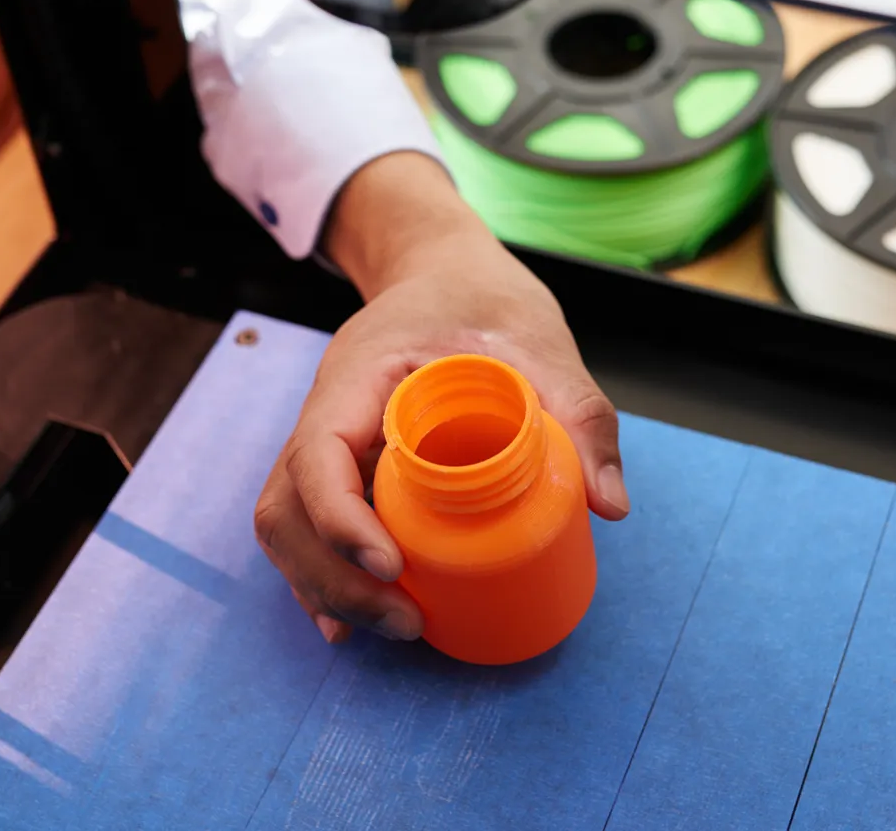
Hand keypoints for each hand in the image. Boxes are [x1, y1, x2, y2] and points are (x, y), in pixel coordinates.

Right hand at [253, 152, 629, 644]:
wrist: (445, 268)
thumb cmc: (483, 298)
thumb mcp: (540, 342)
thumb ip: (580, 415)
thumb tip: (608, 505)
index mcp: (358, 375)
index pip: (317, 454)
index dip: (340, 519)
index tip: (393, 565)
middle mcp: (325, 412)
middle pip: (288, 509)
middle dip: (334, 578)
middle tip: (407, 620)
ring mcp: (326, 440)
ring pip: (286, 524)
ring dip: (324, 586)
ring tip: (392, 626)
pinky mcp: (339, 464)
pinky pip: (307, 524)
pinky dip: (323, 575)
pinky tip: (352, 619)